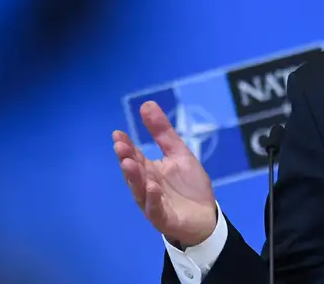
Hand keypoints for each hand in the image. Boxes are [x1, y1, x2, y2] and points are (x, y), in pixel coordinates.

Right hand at [113, 101, 217, 245]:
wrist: (206, 216)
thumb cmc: (189, 185)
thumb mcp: (178, 153)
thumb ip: (162, 132)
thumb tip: (146, 104)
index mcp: (149, 170)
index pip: (134, 155)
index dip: (126, 145)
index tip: (118, 133)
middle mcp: (147, 186)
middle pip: (134, 172)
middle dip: (126, 159)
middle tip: (120, 146)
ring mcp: (154, 203)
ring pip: (140, 191)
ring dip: (134, 178)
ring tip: (129, 163)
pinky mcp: (165, 219)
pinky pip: (156, 210)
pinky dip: (152, 200)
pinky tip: (152, 187)